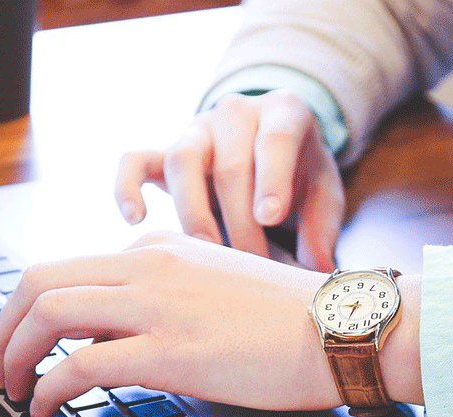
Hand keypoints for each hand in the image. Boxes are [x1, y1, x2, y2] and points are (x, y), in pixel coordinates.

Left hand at [0, 232, 344, 416]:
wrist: (343, 327)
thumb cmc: (290, 319)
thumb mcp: (213, 287)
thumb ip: (160, 299)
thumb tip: (107, 337)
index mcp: (159, 249)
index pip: (67, 268)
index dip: (29, 310)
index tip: (24, 342)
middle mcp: (149, 265)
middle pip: (39, 280)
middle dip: (4, 327)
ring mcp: (158, 305)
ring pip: (49, 313)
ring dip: (14, 354)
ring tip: (14, 388)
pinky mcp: (170, 350)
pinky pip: (82, 363)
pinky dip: (49, 387)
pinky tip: (48, 407)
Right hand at [114, 90, 345, 272]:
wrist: (272, 149)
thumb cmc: (301, 175)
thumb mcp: (324, 193)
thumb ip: (322, 228)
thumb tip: (317, 269)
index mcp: (284, 112)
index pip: (275, 138)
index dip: (271, 178)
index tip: (269, 217)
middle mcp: (236, 113)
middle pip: (230, 164)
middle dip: (240, 221)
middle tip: (252, 264)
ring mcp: (197, 130)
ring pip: (182, 160)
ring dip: (194, 213)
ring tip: (208, 254)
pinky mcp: (164, 152)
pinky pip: (134, 161)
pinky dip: (127, 186)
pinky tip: (135, 219)